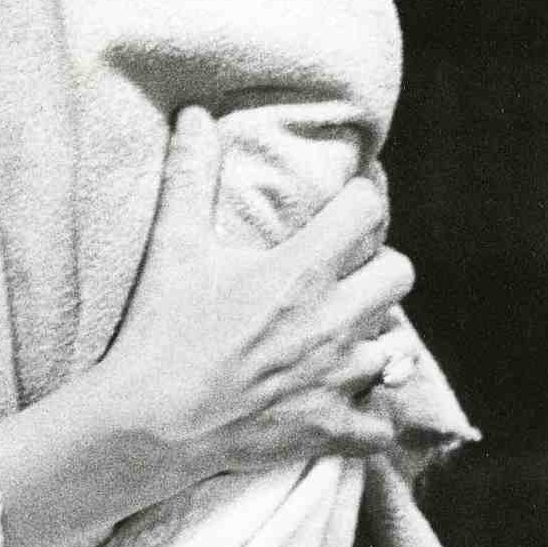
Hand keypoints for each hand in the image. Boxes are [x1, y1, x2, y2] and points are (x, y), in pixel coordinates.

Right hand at [100, 108, 416, 477]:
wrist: (148, 423)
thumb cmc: (160, 333)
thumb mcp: (173, 248)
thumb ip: (191, 177)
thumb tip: (195, 117)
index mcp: (300, 272)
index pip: (368, 211)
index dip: (362, 199)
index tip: (350, 201)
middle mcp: (332, 322)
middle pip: (399, 273)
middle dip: (376, 266)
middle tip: (344, 272)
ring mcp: (337, 379)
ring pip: (398, 345)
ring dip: (373, 337)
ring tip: (341, 336)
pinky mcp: (331, 429)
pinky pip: (384, 422)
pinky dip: (372, 412)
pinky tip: (347, 399)